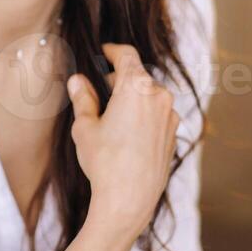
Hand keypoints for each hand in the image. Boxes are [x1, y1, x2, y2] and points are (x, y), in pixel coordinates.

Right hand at [68, 41, 179, 235]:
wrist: (129, 199)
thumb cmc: (104, 162)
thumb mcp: (85, 127)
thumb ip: (83, 98)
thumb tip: (77, 80)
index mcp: (136, 87)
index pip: (126, 55)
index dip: (112, 50)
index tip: (103, 52)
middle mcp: (159, 96)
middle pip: (137, 76)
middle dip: (118, 79)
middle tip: (97, 93)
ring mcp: (170, 116)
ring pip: (149, 96)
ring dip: (131, 98)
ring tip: (111, 118)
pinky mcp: (173, 133)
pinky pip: (157, 114)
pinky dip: (143, 115)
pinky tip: (126, 135)